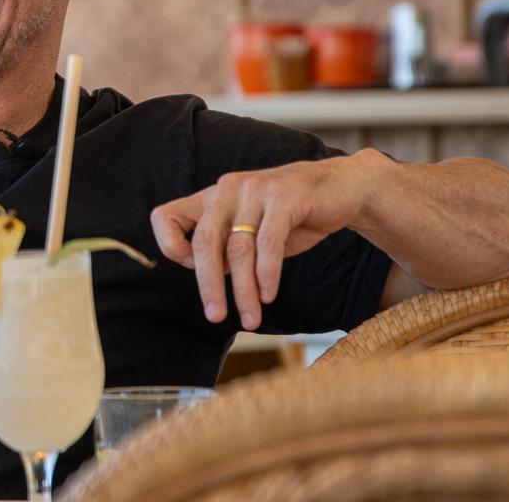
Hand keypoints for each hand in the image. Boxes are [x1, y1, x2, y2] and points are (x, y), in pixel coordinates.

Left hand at [150, 154, 374, 329]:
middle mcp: (227, 188)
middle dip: (208, 285)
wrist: (342, 188)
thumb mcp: (250, 231)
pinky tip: (269, 295)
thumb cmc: (290, 216)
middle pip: (204, 241)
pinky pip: (268, 243)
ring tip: (251, 319)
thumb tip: (205, 280)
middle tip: (215, 316)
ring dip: (244, 291)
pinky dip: (267, 275)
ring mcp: (255, 189)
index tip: (190, 272)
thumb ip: (225, 249)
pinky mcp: (284, 196)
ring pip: (239, 248)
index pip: (165, 216)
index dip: (169, 247)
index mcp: (211, 197)